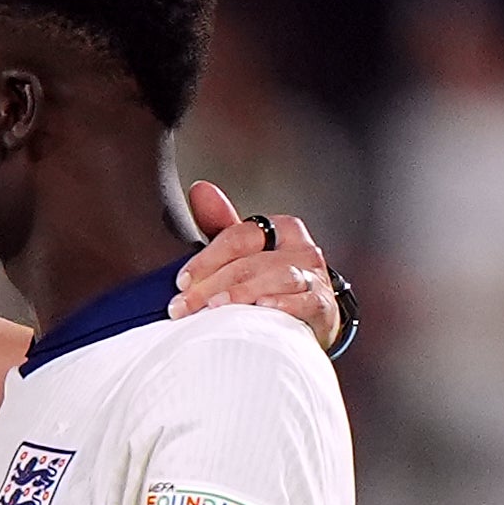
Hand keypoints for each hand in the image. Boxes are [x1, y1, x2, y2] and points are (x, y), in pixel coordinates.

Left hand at [174, 183, 344, 347]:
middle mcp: (300, 249)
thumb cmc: (272, 280)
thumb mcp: (248, 251)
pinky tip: (264, 307)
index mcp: (280, 228)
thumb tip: (200, 189)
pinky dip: (285, 304)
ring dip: (243, 292)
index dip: (206, 259)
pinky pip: (305, 301)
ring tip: (217, 306)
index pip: (238, 237)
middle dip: (212, 285)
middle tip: (184, 306)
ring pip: (277, 278)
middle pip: (251, 262)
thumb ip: (222, 224)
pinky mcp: (322, 304)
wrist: (310, 315)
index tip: (182, 282)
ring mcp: (314, 276)